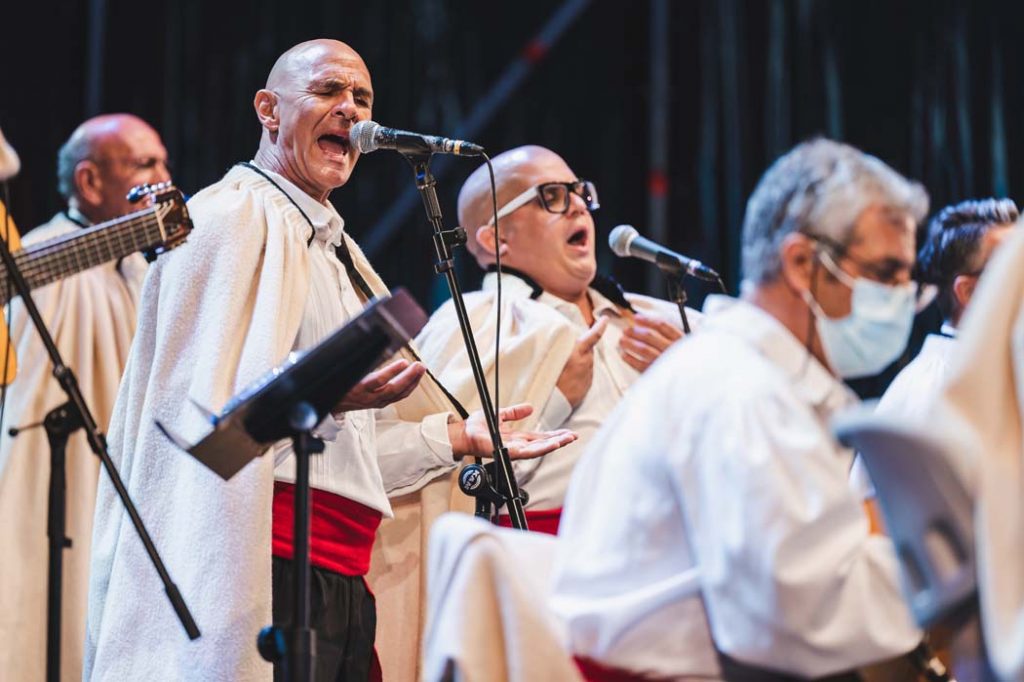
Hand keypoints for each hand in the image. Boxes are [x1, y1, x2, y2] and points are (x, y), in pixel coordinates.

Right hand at [333, 358, 425, 411]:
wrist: (329, 403)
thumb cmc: (335, 384)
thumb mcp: (343, 372)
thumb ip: (357, 363)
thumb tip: (370, 345)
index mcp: (357, 389)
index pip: (378, 381)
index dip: (392, 371)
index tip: (404, 362)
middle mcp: (368, 398)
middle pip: (393, 389)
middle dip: (408, 377)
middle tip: (419, 365)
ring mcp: (375, 402)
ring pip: (398, 395)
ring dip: (412, 382)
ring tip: (421, 368)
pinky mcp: (380, 404)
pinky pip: (398, 397)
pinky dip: (408, 387)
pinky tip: (415, 378)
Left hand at [449, 403, 576, 459]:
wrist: (463, 433)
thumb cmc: (477, 427)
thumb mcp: (500, 415)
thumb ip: (515, 412)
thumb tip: (530, 407)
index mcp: (518, 438)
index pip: (540, 438)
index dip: (554, 435)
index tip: (568, 433)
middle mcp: (518, 446)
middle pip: (543, 444)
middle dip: (559, 441)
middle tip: (574, 437)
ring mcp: (513, 450)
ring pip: (538, 450)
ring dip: (554, 445)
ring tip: (566, 440)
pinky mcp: (508, 452)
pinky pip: (527, 452)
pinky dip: (540, 449)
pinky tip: (551, 445)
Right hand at [556, 317, 608, 407]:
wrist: (551, 403)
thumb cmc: (547, 379)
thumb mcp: (549, 357)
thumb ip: (558, 347)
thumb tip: (561, 342)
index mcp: (577, 353)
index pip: (593, 336)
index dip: (600, 327)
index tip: (605, 319)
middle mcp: (585, 363)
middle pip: (587, 351)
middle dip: (580, 350)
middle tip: (566, 354)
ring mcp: (587, 376)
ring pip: (586, 364)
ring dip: (579, 363)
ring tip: (564, 370)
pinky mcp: (586, 388)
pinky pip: (585, 376)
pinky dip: (579, 375)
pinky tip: (567, 380)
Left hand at [619, 314, 682, 372]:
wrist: (691, 384)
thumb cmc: (686, 363)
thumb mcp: (685, 346)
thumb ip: (671, 337)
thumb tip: (648, 327)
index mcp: (680, 340)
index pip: (662, 326)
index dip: (647, 320)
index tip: (636, 318)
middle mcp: (672, 350)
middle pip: (650, 336)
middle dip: (635, 331)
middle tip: (626, 330)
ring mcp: (664, 362)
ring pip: (643, 349)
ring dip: (630, 343)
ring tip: (622, 340)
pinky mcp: (657, 374)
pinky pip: (640, 365)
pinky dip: (630, 359)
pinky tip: (624, 355)